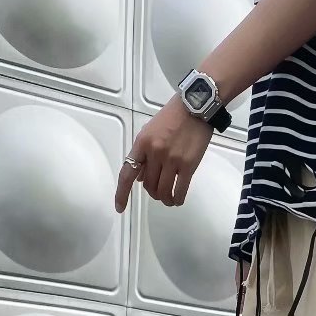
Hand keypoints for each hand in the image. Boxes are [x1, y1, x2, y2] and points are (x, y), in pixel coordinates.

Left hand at [114, 95, 211, 212]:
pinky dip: (177, 199)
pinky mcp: (188, 165)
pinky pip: (180, 191)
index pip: (128, 173)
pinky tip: (178, 199)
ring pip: (163, 191)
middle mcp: (155, 153)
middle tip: (158, 191)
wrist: (195, 107)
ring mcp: (172, 160)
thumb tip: (140, 178)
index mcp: (142, 144)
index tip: (120, 208)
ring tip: (168, 199)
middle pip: (149, 186)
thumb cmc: (172, 117)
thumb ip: (144, 154)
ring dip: (165, 199)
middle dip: (152, 193)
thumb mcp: (150, 131)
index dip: (122, 193)